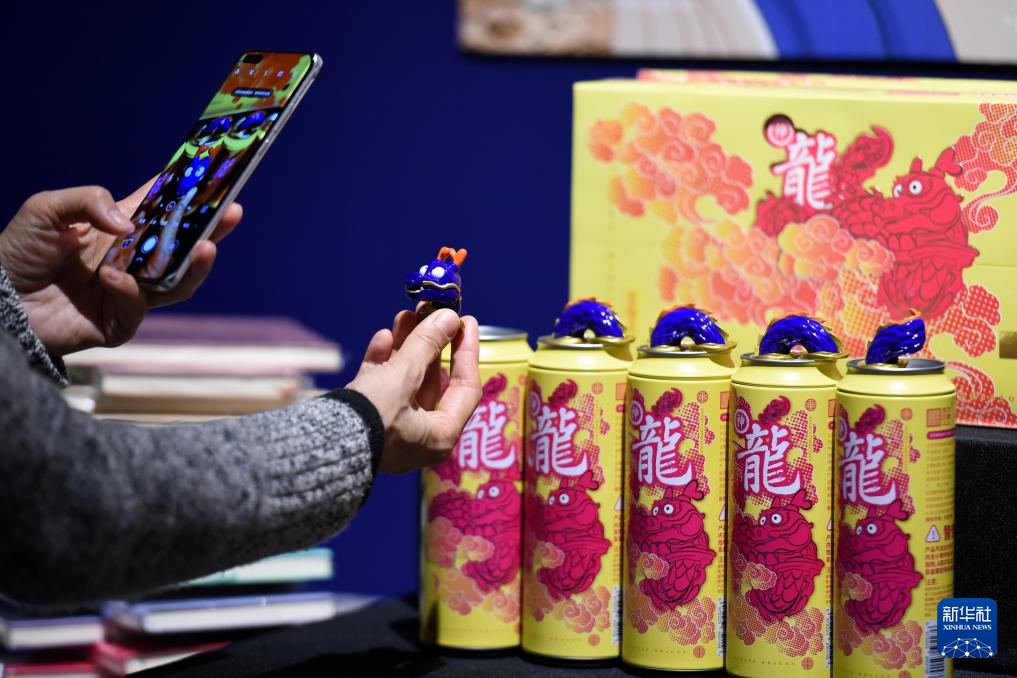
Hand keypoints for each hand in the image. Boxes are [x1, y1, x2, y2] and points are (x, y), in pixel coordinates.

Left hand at [0, 183, 241, 354]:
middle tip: (230, 212)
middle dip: (211, 229)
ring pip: (178, 282)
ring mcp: (129, 292)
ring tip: (205, 248)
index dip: (189, 193)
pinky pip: (137, 307)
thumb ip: (89, 201)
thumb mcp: (47, 209)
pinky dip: (128, 290)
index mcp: (120, 229)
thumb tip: (130, 223)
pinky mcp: (118, 322)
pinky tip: (110, 276)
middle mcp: (132, 260)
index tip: (214, 178)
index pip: (163, 207)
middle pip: (183, 246)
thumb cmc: (18, 252)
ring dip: (194, 266)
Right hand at [348, 308, 481, 473]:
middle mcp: (420, 434)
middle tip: (430, 312)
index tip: (466, 321)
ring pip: (407, 379)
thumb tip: (447, 318)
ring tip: (405, 314)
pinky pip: (382, 385)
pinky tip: (383, 336)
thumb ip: (427, 346)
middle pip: (433, 380)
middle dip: (430, 343)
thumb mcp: (402, 377)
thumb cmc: (370, 419)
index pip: (466, 387)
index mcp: (440, 435)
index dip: (467, 351)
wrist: (317, 445)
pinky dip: (383, 360)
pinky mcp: (368, 419)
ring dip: (407, 346)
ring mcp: (393, 427)